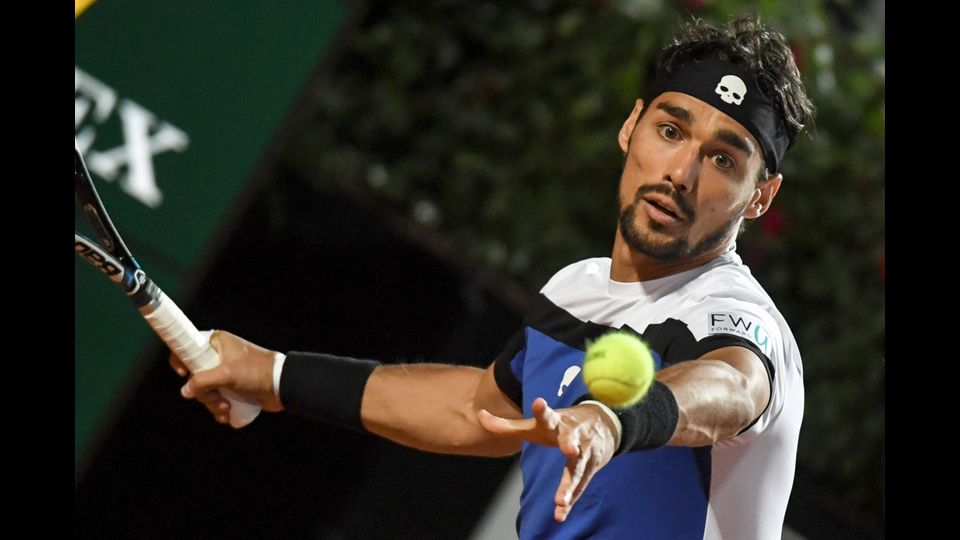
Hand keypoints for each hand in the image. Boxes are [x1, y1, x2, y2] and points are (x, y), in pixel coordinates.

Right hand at [170, 330, 284, 423]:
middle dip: (204, 393)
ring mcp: (226, 372)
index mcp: (217, 343)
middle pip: (195, 376)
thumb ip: (202, 381)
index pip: (188, 347)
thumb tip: (185, 391)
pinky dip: (219, 408)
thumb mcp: (226, 374)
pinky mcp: (233, 386)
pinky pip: (217, 397)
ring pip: (206, 390)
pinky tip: (227, 415)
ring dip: (213, 403)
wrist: (282, 386)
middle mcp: (219, 356)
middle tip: (217, 399)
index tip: (183, 374)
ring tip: (226, 409)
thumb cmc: (256, 372)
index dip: (181, 360)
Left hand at [476, 397, 619, 521]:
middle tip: (570, 450)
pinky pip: (579, 487)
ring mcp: (584, 452)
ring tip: (560, 500)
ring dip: (569, 485)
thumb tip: (479, 416)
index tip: (539, 403)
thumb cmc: (560, 425)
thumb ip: (507, 425)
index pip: (548, 415)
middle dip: (571, 444)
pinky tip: (560, 514)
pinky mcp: (591, 469)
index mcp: (556, 422)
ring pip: (577, 470)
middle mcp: (573, 435)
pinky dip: (570, 501)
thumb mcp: (535, 424)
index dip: (543, 410)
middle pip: (571, 440)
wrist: (603, 423)